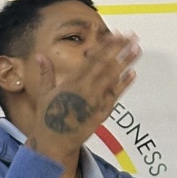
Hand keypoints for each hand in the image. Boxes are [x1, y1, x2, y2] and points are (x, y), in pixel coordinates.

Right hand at [28, 32, 139, 164]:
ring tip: (137, 49)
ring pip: (113, 77)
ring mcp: (95, 101)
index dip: (105, 46)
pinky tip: (133, 72)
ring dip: (126, 62)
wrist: (55, 142)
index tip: (114, 34)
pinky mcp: (102, 112)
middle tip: (132, 36)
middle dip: (119, 49)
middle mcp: (84, 89)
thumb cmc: (48, 117)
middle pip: (106, 64)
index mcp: (70, 82)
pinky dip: (124, 83)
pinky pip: (116, 95)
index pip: (92, 59)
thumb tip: (40, 55)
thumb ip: (46, 73)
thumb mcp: (43, 93)